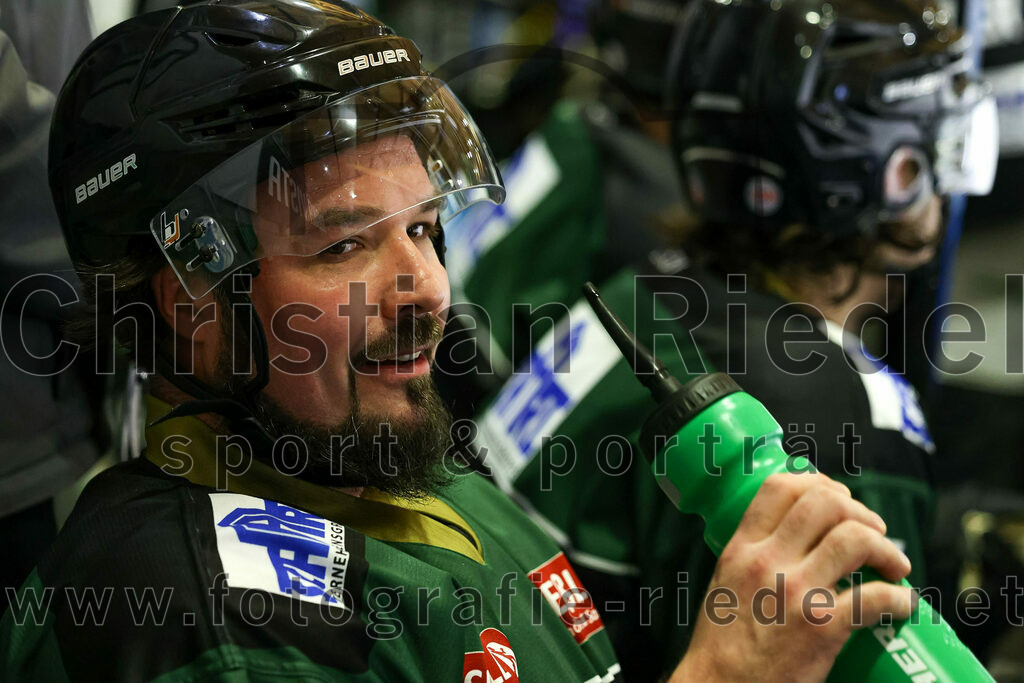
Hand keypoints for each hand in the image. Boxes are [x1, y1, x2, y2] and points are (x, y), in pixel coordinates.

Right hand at [669, 472, 916, 681]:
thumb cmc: (722, 647)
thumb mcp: (724, 584)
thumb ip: (752, 558)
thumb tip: (792, 541)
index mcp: (741, 549)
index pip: (780, 487)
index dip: (819, 482)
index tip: (839, 498)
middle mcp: (767, 562)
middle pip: (825, 503)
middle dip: (861, 511)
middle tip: (874, 532)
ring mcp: (796, 592)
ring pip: (855, 539)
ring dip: (886, 547)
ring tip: (894, 565)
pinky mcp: (822, 628)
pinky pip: (876, 597)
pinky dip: (900, 598)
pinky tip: (902, 606)